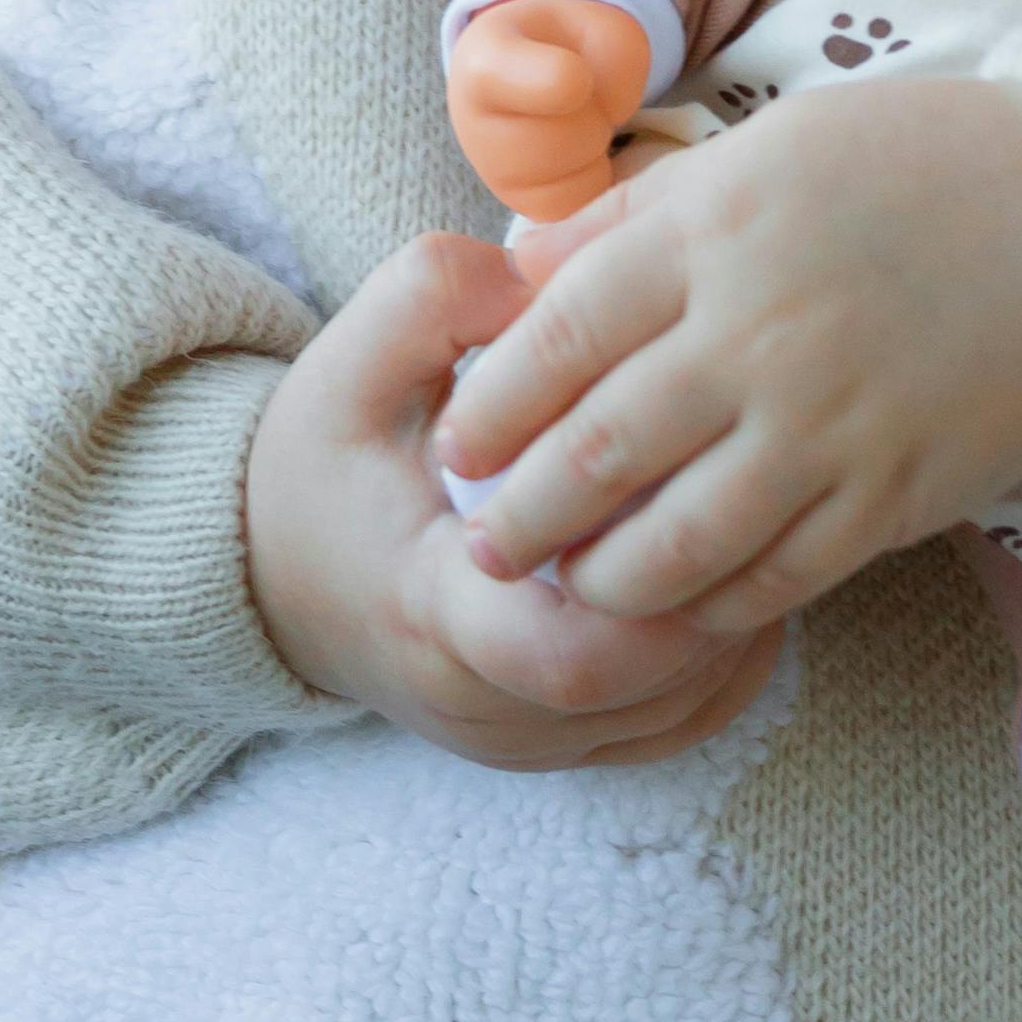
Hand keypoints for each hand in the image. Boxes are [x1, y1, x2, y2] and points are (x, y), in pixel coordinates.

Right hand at [244, 234, 783, 768]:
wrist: (273, 575)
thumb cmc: (324, 463)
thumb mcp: (351, 360)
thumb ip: (434, 296)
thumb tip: (544, 274)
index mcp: (431, 616)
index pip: (566, 655)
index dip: (650, 585)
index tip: (682, 487)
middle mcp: (483, 706)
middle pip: (646, 689)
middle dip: (718, 589)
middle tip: (745, 480)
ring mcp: (527, 744)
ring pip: (681, 710)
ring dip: (732, 618)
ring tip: (749, 513)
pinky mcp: (560, 748)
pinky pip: (681, 722)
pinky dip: (722, 656)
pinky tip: (729, 570)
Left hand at [431, 76, 1021, 633]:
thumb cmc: (897, 171)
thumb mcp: (750, 156)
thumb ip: (629, 218)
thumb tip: (515, 273)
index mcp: (709, 238)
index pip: (557, 342)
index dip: (490, 410)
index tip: (455, 447)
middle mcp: (758, 335)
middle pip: (599, 453)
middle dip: (522, 516)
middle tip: (484, 547)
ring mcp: (829, 424)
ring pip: (679, 538)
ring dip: (603, 579)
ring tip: (567, 590)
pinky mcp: (894, 493)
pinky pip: (778, 577)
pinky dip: (712, 603)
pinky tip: (679, 604)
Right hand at [443, 0, 654, 221]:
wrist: (530, 75)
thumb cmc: (564, 47)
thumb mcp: (598, 25)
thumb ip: (617, 54)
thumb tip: (614, 113)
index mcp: (486, 61)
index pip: (509, 78)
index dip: (557, 81)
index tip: (577, 77)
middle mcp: (474, 125)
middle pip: (563, 138)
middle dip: (593, 117)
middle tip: (582, 96)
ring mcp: (494, 174)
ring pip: (572, 179)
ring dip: (594, 150)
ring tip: (576, 122)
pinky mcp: (521, 206)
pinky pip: (577, 205)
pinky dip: (592, 179)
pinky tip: (578, 153)